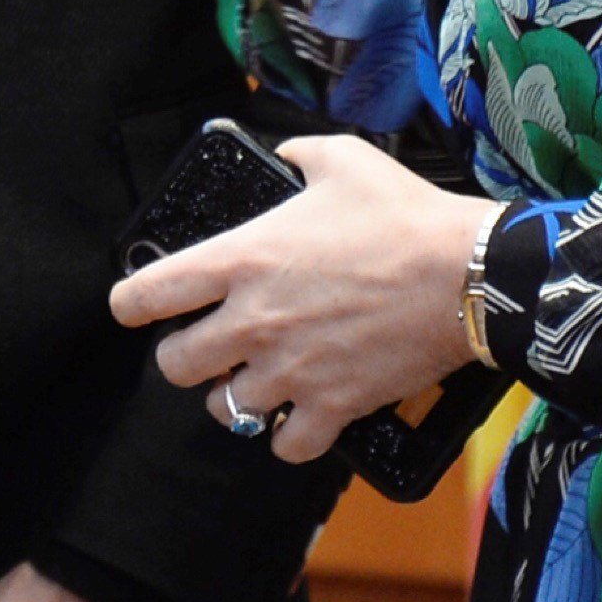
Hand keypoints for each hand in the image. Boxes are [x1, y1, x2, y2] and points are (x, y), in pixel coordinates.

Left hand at [111, 133, 496, 464]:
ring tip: (255, 380)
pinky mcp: (333, 405)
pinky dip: (288, 435)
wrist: (470, 274)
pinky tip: (299, 416)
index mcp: (242, 258)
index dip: (131, 303)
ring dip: (232, 397)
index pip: (147, 294)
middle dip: (184, 355)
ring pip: (223, 409)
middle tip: (207, 345)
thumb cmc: (405, 214)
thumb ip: (298, 157)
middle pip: (174, 364)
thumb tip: (284, 158)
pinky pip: (284, 444)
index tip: (137, 306)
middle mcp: (254, 320)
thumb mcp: (342, 159)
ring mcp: (291, 369)